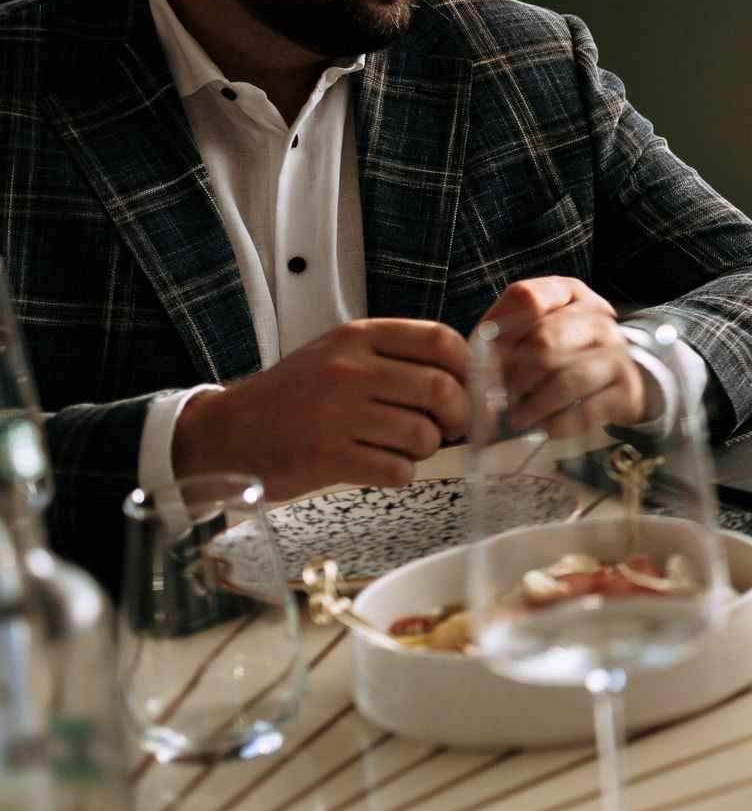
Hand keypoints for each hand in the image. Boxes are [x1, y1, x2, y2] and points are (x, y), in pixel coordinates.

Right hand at [172, 319, 469, 498]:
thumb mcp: (337, 353)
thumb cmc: (291, 397)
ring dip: (426, 449)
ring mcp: (337, 413)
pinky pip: (396, 469)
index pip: (441, 341)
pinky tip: (382, 465)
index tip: (465, 388)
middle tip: (449, 427)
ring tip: (405, 447)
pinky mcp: (326, 456)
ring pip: (423, 434)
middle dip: (458, 416)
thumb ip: (393, 355)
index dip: (467, 369)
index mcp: (357, 337)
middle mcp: (349, 370)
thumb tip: (463, 374)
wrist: (226, 433)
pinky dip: (400, 473)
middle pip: (442, 390)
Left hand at [475, 277, 648, 439]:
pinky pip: (588, 411)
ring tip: (518, 418)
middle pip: (545, 342)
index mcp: (570, 294)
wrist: (621, 373)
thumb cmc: (566, 350)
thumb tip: (479, 368)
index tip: (487, 357)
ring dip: (534, 405)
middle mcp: (598, 318)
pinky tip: (545, 428)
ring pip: (567, 380)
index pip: (528, 298)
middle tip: (501, 399)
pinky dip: (559, 424)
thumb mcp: (538, 328)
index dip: (500, 328)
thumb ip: (505, 336)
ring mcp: (618, 353)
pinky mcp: (627, 389)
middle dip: (515, 377)